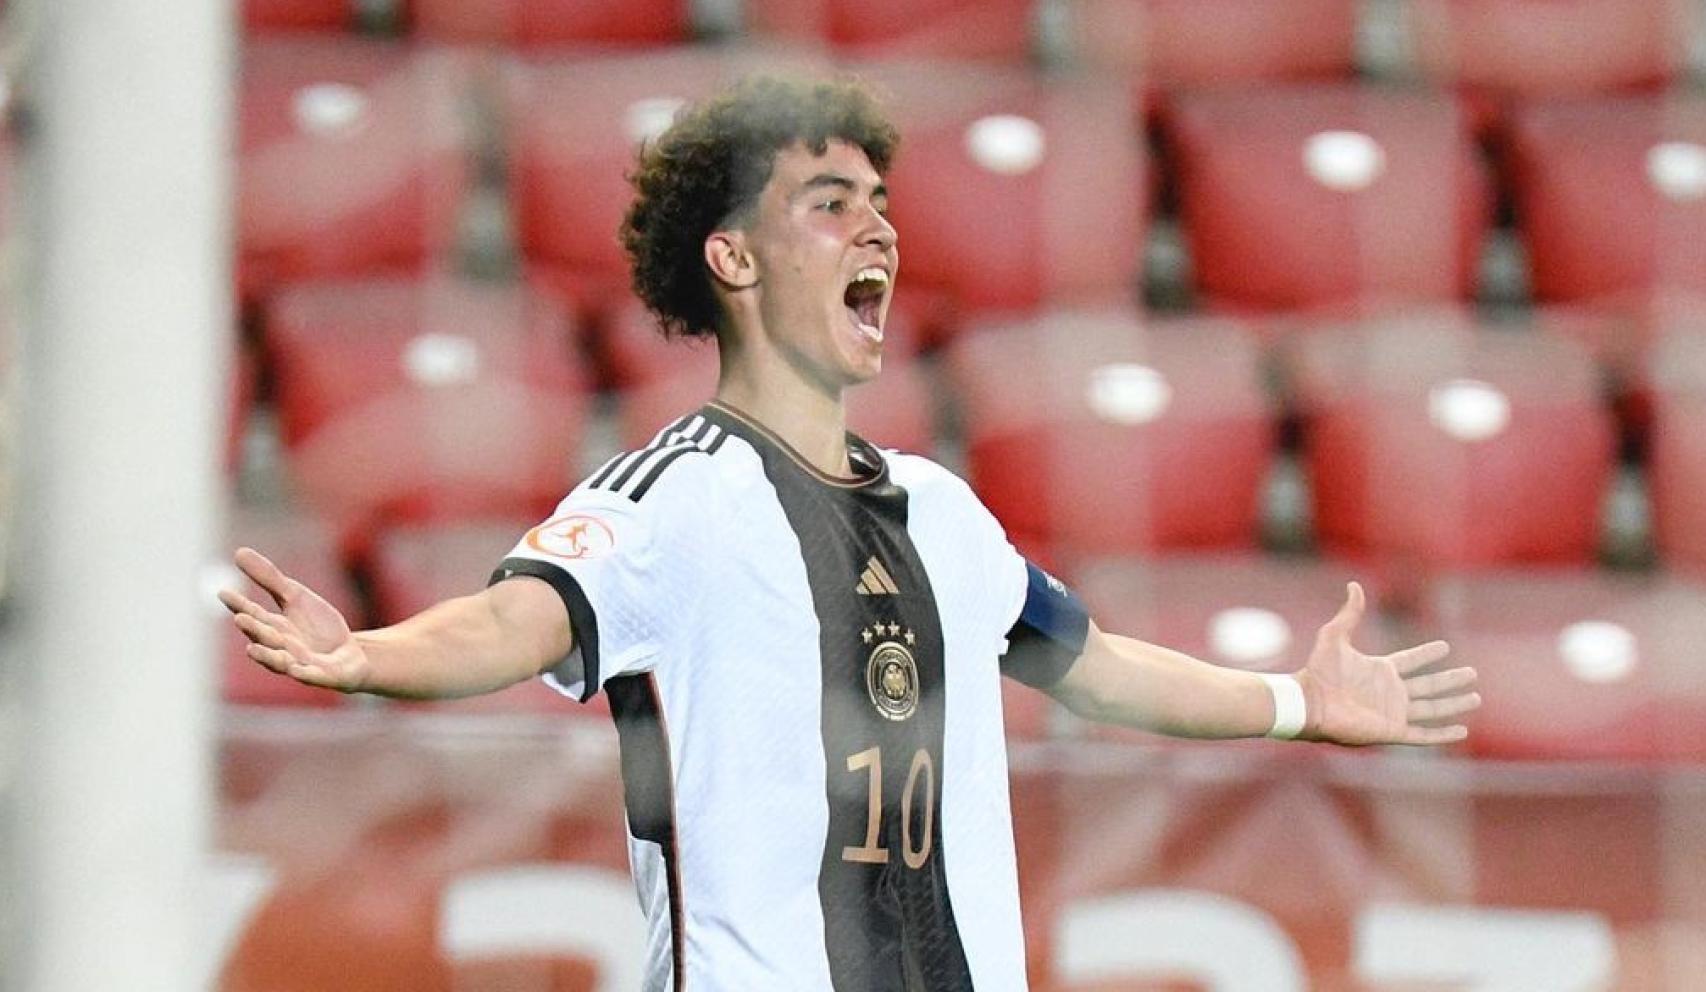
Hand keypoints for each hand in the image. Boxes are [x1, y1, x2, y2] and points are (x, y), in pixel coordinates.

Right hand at [217, 546, 370, 692]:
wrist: (348, 654)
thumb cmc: (316, 627)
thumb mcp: (295, 597)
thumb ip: (269, 578)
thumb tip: (238, 552)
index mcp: (274, 627)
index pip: (253, 614)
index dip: (239, 605)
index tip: (224, 593)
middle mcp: (282, 648)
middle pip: (264, 638)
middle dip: (253, 629)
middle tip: (240, 617)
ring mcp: (300, 664)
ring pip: (280, 663)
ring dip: (267, 657)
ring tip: (253, 649)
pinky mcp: (323, 676)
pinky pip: (312, 677)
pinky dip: (304, 674)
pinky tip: (297, 669)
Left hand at [1294, 582, 1478, 745]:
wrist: (1309, 703)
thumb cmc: (1318, 671)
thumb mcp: (1334, 636)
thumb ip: (1349, 613)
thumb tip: (1354, 585)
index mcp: (1380, 670)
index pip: (1411, 660)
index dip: (1427, 654)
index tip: (1445, 646)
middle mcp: (1390, 691)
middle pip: (1429, 685)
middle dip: (1450, 680)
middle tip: (1472, 673)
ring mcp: (1393, 712)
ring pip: (1432, 709)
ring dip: (1454, 704)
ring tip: (1476, 698)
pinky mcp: (1392, 731)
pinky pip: (1424, 735)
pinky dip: (1443, 734)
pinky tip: (1462, 731)